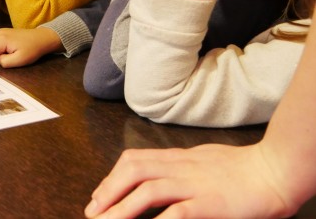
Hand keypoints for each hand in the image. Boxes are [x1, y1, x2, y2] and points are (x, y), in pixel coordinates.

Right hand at [0, 27, 62, 67]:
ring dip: (1, 55)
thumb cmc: (33, 49)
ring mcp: (0, 33)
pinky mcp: (3, 34)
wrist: (43, 37)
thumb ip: (3, 62)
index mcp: (1, 40)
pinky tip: (15, 49)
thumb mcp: (19, 61)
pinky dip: (3, 51)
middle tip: (14, 57)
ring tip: (17, 52)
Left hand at [85, 144, 293, 218]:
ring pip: (148, 189)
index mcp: (178, 158)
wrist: (276, 169)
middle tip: (92, 211)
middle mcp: (181, 167)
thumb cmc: (242, 169)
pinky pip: (178, 211)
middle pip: (133, 170)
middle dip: (108, 190)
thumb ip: (181, 169)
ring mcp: (195, 184)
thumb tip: (161, 181)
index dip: (112, 177)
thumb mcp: (203, 162)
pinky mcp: (211, 203)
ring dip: (122, 208)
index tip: (99, 196)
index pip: (135, 160)